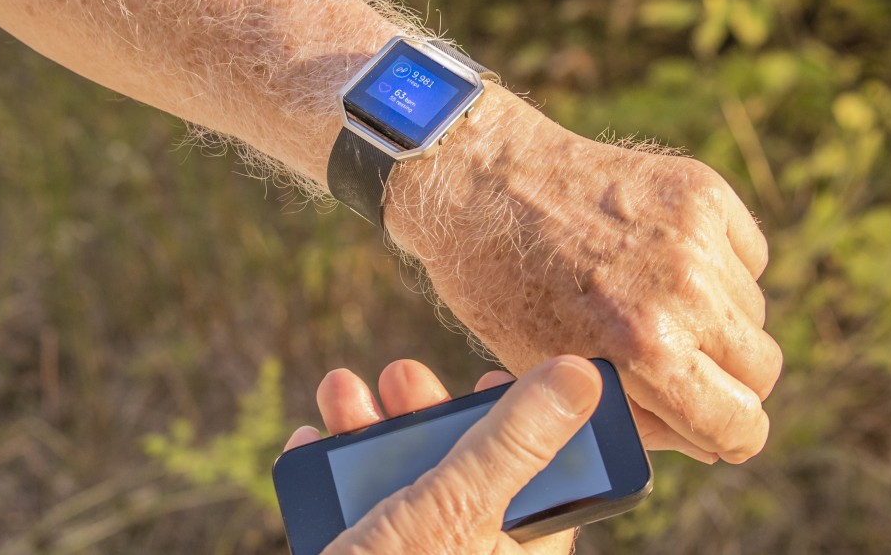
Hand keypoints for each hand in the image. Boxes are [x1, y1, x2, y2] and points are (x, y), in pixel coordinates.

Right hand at [283, 356, 600, 554]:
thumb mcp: (456, 508)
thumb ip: (515, 442)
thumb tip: (580, 376)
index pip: (544, 477)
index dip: (524, 421)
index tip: (493, 377)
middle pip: (462, 469)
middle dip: (423, 412)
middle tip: (399, 376)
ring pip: (399, 484)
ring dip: (365, 429)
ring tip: (339, 391)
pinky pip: (351, 514)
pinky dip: (328, 475)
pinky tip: (310, 442)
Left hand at [385, 89, 782, 463]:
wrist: (482, 182)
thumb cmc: (502, 285)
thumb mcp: (552, 372)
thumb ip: (635, 414)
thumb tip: (706, 442)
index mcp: (645, 351)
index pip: (740, 423)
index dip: (733, 437)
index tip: (724, 430)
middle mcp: (683, 294)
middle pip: (761, 370)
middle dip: (727, 381)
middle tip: (683, 366)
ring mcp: (696, 237)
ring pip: (753, 311)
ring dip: (718, 319)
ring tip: (652, 302)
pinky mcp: (701, 191)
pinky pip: (747, 254)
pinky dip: (718, 264)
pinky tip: (661, 258)